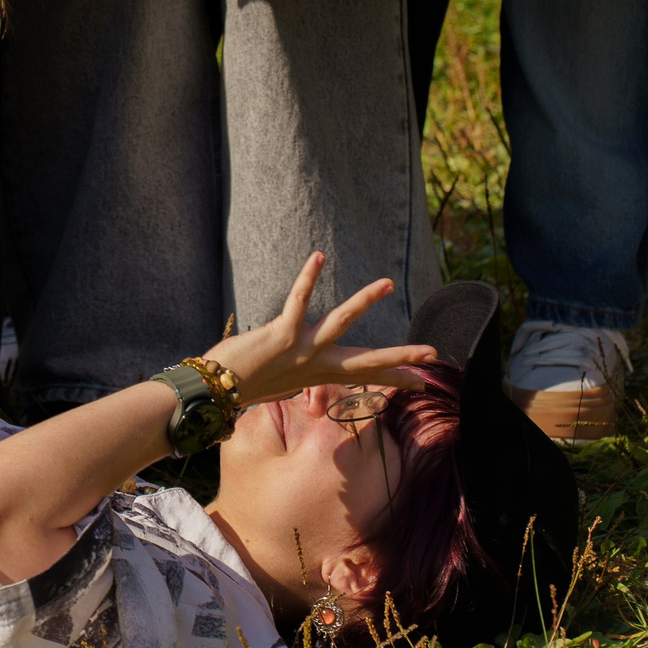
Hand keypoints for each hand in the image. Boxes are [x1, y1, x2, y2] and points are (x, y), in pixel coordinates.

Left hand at [199, 252, 436, 407]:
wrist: (214, 391)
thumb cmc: (242, 383)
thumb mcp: (280, 381)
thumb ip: (298, 370)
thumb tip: (305, 367)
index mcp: (318, 375)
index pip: (365, 375)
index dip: (394, 377)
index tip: (423, 380)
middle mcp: (315, 364)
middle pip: (367, 359)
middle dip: (401, 357)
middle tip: (433, 352)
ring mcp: (302, 350)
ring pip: (341, 322)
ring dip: (364, 300)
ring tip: (387, 282)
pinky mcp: (282, 335)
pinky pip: (298, 301)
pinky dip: (308, 278)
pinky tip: (318, 256)